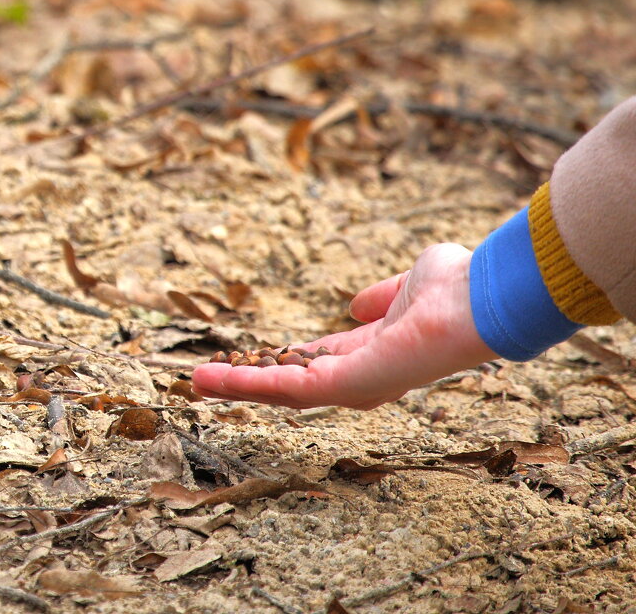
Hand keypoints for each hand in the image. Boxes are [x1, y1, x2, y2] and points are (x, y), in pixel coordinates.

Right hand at [192, 243, 500, 408]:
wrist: (480, 298)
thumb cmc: (456, 286)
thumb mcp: (407, 284)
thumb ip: (382, 297)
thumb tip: (356, 305)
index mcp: (372, 353)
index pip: (312, 362)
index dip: (275, 359)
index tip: (241, 356)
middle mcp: (361, 377)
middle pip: (289, 385)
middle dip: (246, 382)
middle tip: (204, 380)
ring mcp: (355, 386)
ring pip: (282, 392)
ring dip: (237, 387)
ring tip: (196, 382)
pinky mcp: (348, 386)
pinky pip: (289, 388)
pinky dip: (248, 384)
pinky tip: (215, 379)